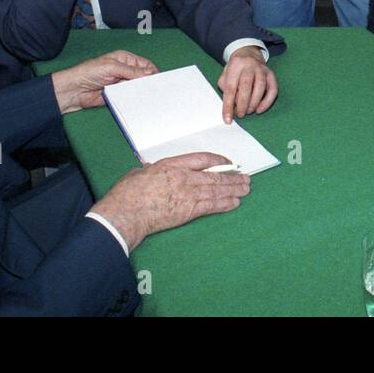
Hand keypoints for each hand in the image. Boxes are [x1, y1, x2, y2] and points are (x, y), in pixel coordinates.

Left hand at [52, 50, 156, 112]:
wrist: (74, 90)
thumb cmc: (89, 72)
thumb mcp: (112, 67)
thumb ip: (132, 71)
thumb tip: (149, 74)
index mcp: (125, 59)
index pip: (145, 64)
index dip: (152, 72)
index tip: (158, 80)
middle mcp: (125, 71)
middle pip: (143, 77)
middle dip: (147, 82)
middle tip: (153, 89)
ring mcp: (121, 83)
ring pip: (137, 88)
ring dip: (140, 92)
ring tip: (145, 96)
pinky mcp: (118, 95)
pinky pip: (129, 98)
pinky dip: (133, 100)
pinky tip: (136, 101)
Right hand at [91, 152, 250, 249]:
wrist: (127, 213)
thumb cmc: (128, 193)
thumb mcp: (139, 173)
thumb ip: (150, 171)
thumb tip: (150, 171)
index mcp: (172, 164)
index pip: (202, 159)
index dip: (218, 160)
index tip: (227, 162)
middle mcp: (184, 177)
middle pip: (215, 175)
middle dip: (232, 177)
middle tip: (245, 178)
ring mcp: (188, 194)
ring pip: (217, 190)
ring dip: (234, 190)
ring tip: (246, 189)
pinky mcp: (188, 211)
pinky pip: (212, 206)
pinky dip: (225, 204)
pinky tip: (234, 203)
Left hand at [217, 46, 277, 122]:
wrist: (248, 53)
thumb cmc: (235, 68)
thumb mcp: (225, 75)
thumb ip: (226, 89)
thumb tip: (232, 105)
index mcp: (235, 64)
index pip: (230, 88)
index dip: (228, 105)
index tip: (228, 119)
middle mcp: (249, 65)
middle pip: (246, 87)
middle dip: (242, 104)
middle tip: (240, 114)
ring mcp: (262, 69)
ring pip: (260, 87)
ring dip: (254, 103)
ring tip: (249, 111)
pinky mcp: (271, 74)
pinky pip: (273, 89)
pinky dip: (267, 102)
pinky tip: (260, 109)